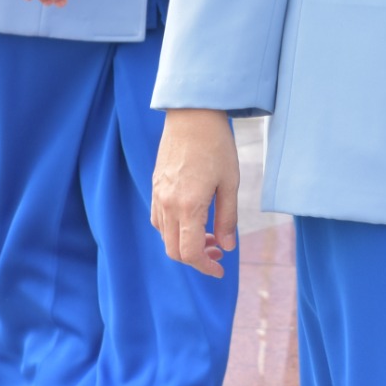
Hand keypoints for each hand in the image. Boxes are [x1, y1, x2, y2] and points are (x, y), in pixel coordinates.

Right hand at [149, 108, 238, 276]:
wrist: (192, 116)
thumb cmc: (216, 146)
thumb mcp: (230, 183)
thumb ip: (227, 218)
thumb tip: (227, 246)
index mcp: (187, 206)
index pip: (189, 252)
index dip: (204, 266)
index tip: (220, 270)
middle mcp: (167, 205)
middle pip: (173, 249)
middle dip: (196, 258)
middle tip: (219, 253)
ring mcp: (158, 196)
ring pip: (165, 236)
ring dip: (185, 244)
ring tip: (210, 235)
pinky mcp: (155, 187)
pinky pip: (160, 219)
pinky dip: (175, 229)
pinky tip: (194, 220)